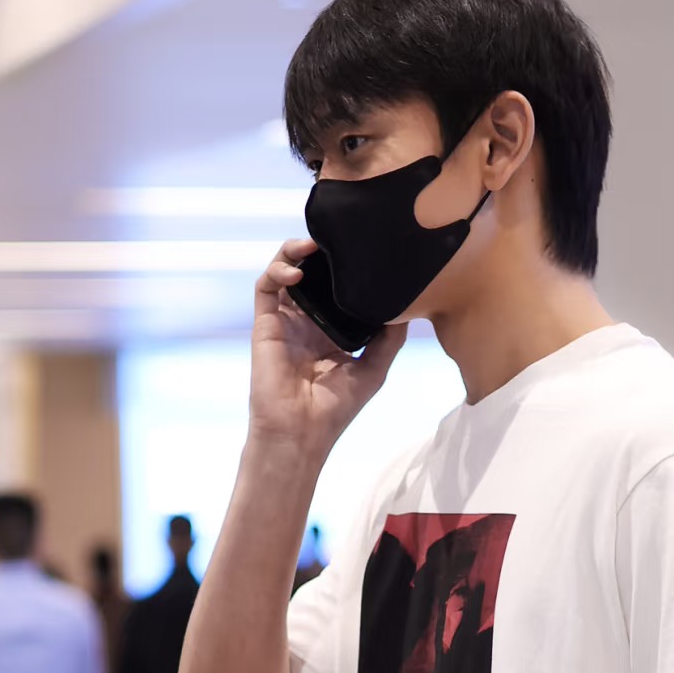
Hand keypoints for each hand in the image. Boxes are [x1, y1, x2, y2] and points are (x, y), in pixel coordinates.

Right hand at [249, 238, 405, 465]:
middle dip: (321, 251)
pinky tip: (296, 270)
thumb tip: (408, 306)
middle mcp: (307, 320)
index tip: (363, 250)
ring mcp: (285, 320)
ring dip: (294, 251)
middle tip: (338, 239)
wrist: (301, 433)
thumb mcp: (374, 368)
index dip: (345, 267)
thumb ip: (389, 337)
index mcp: (331, 329)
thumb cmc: (336, 408)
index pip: (335, 286)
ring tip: (313, 245)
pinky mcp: (265, 324)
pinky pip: (266, 286)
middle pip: (311, 272)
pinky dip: (277, 270)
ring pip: (285, 271)